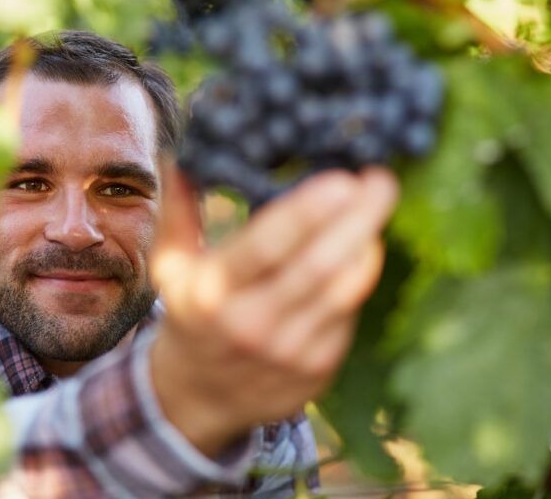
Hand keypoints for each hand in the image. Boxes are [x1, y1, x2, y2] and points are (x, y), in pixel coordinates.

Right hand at [149, 164, 398, 456]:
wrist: (197, 396)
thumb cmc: (190, 317)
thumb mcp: (170, 267)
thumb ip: (178, 211)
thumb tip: (181, 155)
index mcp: (212, 292)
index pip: (267, 246)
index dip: (309, 211)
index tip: (343, 178)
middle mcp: (252, 324)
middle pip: (319, 265)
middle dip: (359, 218)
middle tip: (381, 181)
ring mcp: (288, 351)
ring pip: (344, 290)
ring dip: (366, 243)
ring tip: (373, 209)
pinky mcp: (317, 369)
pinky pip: (349, 313)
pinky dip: (357, 277)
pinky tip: (357, 251)